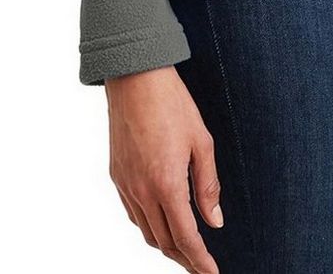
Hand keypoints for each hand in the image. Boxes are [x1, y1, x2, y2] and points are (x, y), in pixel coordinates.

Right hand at [106, 65, 224, 272]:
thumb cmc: (172, 104)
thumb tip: (215, 221)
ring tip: (185, 250)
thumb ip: (208, 185)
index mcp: (166, 183)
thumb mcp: (202, 141)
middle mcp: (142, 191)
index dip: (199, 260)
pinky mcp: (117, 176)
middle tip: (202, 266)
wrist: (136, 78)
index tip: (211, 273)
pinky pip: (133, 214)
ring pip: (145, 232)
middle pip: (163, 242)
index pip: (185, 237)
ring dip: (165, 246)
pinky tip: (161, 223)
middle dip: (184, 259)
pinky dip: (149, 227)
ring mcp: (125, 185)